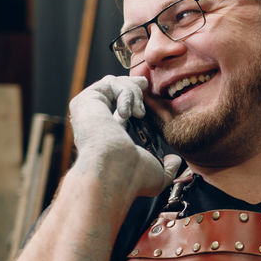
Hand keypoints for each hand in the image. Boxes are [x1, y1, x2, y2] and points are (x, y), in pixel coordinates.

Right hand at [68, 75, 179, 197]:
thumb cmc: (132, 177)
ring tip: (140, 113)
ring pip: (113, 84)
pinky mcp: (85, 101)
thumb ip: (168, 166)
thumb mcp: (157, 173)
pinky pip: (110, 83)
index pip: (117, 110)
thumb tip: (175, 161)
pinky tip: (130, 113)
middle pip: (112, 90)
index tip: (145, 90)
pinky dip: (126, 94)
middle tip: (145, 82)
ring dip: (133, 93)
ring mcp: (88, 111)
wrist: (115, 170)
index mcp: (107, 136)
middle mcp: (95, 122)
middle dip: (132, 84)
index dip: (132, 99)